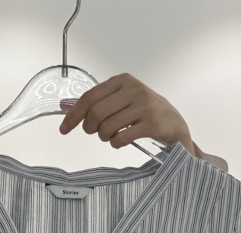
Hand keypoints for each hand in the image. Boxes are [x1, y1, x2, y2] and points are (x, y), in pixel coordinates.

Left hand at [58, 73, 227, 171]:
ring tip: (111, 137)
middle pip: (96, 113)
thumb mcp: (124, 100)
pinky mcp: (152, 123)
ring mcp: (144, 105)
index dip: (73, 115)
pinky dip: (116, 144)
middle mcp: (133, 89)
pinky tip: (121, 141)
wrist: (176, 124)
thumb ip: (102, 102)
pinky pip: (121, 138)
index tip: (64, 129)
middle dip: (90, 128)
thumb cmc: (145, 114)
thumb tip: (69, 110)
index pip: (89, 97)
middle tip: (96, 133)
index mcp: (123, 80)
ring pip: (107, 127)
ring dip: (104, 137)